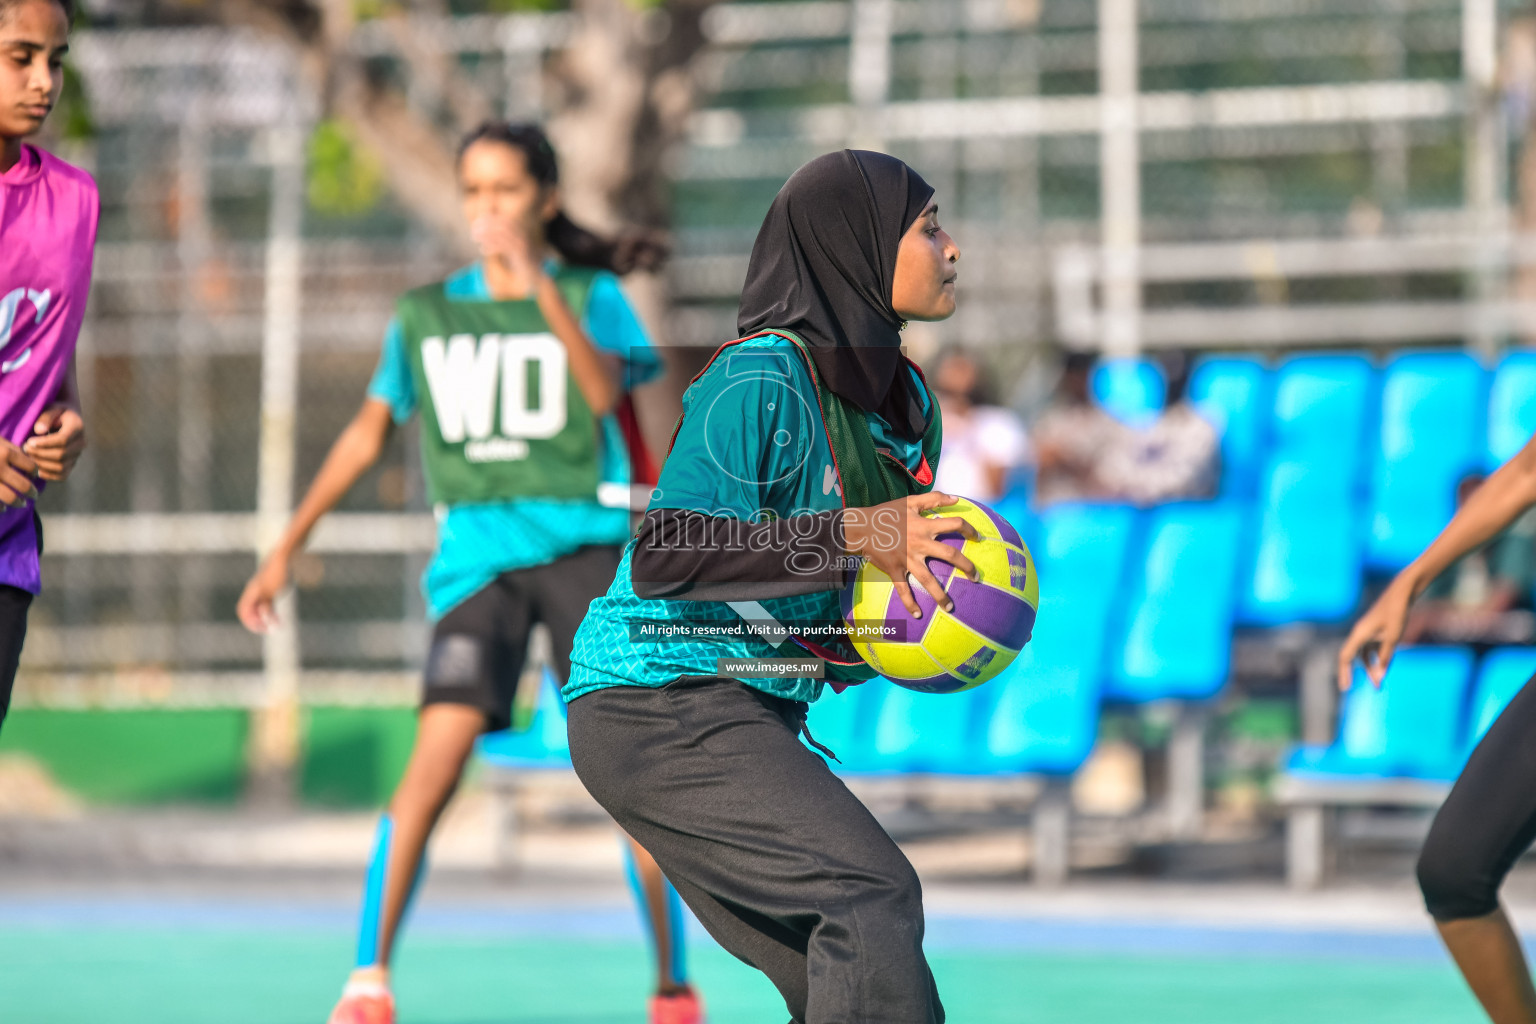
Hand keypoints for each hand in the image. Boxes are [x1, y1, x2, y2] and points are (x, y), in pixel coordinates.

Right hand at [0, 442, 38, 508]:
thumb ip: (12, 449)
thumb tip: (29, 460)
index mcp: (5, 453)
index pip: (31, 466)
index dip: (35, 472)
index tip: (35, 475)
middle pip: (24, 485)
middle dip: (32, 492)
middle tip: (34, 495)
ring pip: (11, 498)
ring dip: (19, 502)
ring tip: (22, 503)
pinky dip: (1, 507)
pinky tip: (3, 507)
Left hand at [24, 404, 84, 481]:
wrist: (67, 419)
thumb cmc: (56, 413)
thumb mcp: (51, 409)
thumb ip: (46, 418)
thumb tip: (39, 431)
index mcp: (78, 427)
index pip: (63, 439)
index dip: (45, 443)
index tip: (29, 441)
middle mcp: (81, 442)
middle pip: (61, 454)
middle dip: (40, 453)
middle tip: (24, 448)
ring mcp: (78, 455)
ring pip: (61, 466)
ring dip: (42, 464)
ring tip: (28, 457)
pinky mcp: (72, 463)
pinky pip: (63, 475)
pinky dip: (49, 475)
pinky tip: (36, 469)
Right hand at [237, 553, 291, 633]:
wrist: (287, 556)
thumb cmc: (279, 571)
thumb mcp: (273, 590)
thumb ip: (266, 604)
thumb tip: (264, 618)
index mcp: (252, 591)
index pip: (243, 610)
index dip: (249, 621)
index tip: (261, 628)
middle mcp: (255, 591)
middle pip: (250, 611)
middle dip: (257, 621)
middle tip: (269, 630)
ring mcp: (264, 589)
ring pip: (259, 608)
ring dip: (265, 618)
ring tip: (276, 625)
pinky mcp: (273, 588)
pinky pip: (268, 604)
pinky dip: (271, 612)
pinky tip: (278, 617)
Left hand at [472, 216, 542, 283]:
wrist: (539, 275)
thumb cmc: (524, 262)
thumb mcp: (514, 249)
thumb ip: (505, 240)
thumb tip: (489, 234)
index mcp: (522, 232)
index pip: (504, 221)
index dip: (490, 220)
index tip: (477, 222)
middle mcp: (523, 236)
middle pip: (502, 225)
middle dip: (487, 226)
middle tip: (473, 230)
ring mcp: (523, 244)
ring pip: (502, 234)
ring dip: (487, 235)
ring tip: (475, 238)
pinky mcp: (521, 254)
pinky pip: (504, 247)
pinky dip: (492, 246)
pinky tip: (483, 249)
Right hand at [842, 492, 977, 617]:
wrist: (860, 527)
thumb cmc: (886, 513)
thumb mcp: (910, 501)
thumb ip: (934, 498)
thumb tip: (956, 499)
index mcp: (925, 525)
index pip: (954, 524)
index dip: (969, 529)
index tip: (978, 538)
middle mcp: (919, 543)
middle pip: (950, 555)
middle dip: (966, 567)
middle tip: (976, 578)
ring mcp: (907, 558)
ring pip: (927, 579)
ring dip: (940, 595)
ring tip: (950, 608)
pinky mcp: (894, 569)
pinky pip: (903, 589)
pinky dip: (909, 603)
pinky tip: (918, 614)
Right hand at [1337, 579, 1412, 689]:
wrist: (1402, 593)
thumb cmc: (1397, 613)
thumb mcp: (1393, 638)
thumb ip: (1386, 657)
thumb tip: (1380, 675)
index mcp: (1359, 634)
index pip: (1345, 657)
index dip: (1344, 673)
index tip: (1346, 688)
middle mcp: (1360, 633)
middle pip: (1355, 658)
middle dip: (1363, 674)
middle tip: (1374, 688)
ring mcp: (1367, 631)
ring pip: (1364, 654)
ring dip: (1371, 667)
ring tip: (1380, 682)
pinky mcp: (1375, 629)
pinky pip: (1372, 648)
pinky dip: (1377, 658)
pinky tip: (1385, 666)